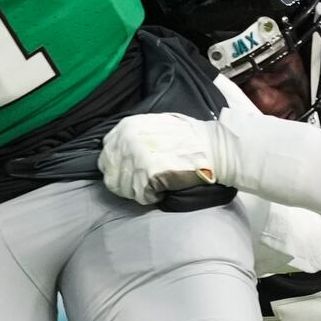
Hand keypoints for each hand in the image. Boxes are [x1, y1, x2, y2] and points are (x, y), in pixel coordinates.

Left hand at [100, 113, 219, 204]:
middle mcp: (126, 141)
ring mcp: (135, 159)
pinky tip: (162, 189)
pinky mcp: (146, 176)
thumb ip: (135, 134)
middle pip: (111, 174)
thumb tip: (120, 149)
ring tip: (155, 185)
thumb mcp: (156, 123)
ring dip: (138, 191)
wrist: (213, 148)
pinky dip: (151, 197)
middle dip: (125, 182)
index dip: (118, 167)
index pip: (106, 155)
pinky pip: (140, 196)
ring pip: (123, 188)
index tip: (131, 172)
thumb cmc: (189, 136)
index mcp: (126, 127)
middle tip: (144, 183)